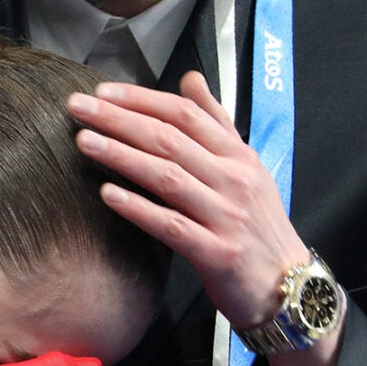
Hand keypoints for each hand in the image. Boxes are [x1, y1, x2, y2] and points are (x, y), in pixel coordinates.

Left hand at [71, 74, 342, 365]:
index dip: (142, 100)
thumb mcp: (247, 167)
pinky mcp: (217, 253)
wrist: (287, 285)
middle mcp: (234, 179)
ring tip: (85, 142)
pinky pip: (171, 226)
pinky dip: (139, 208)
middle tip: (78, 107)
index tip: (103, 90)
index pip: (185, 114)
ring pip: (168, 177)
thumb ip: (216, 123)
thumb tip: (190, 80)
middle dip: (120, 120)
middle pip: (170, 139)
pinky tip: (107, 195)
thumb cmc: (258, 226)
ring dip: (122, 156)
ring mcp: (227, 216)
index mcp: (238, 156)